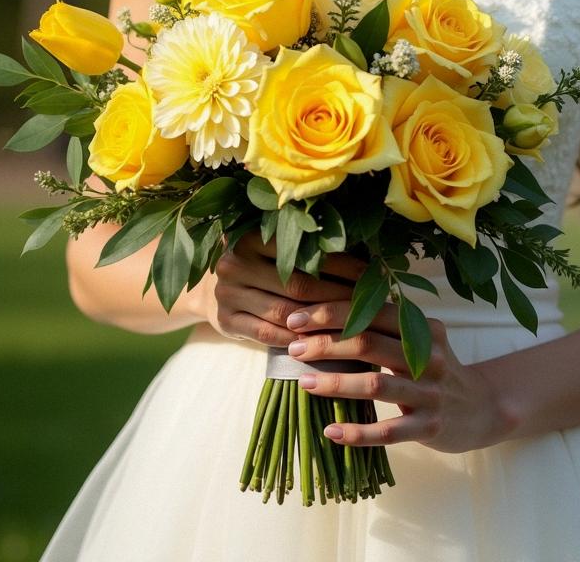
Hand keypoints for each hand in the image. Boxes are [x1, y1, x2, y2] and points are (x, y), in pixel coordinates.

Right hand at [189, 232, 365, 347]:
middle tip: (367, 305)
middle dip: (336, 296)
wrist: (209, 289)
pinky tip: (320, 342)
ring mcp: (227, 293)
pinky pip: (268, 335)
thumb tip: (363, 252)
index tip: (370, 275)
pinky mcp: (225, 321)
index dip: (341, 266)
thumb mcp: (272, 249)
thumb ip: (303, 249)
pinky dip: (297, 340)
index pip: (305, 254)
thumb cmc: (257, 265)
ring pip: (284, 313)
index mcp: (251, 236)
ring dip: (320, 322)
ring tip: (351, 326)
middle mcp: (235, 262)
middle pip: (297, 285)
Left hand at [284, 299, 507, 453]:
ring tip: (303, 381)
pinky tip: (331, 431)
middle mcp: (429, 356)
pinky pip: (388, 432)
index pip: (372, 313)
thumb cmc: (435, 370)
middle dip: (326, 344)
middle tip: (294, 348)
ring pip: (375, 386)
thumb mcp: (420, 340)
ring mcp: (430, 393)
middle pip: (370, 344)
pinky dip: (357, 433)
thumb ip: (383, 328)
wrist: (482, 409)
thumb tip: (323, 317)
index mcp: (422, 328)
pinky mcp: (429, 428)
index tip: (297, 319)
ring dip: (335, 382)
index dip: (332, 313)